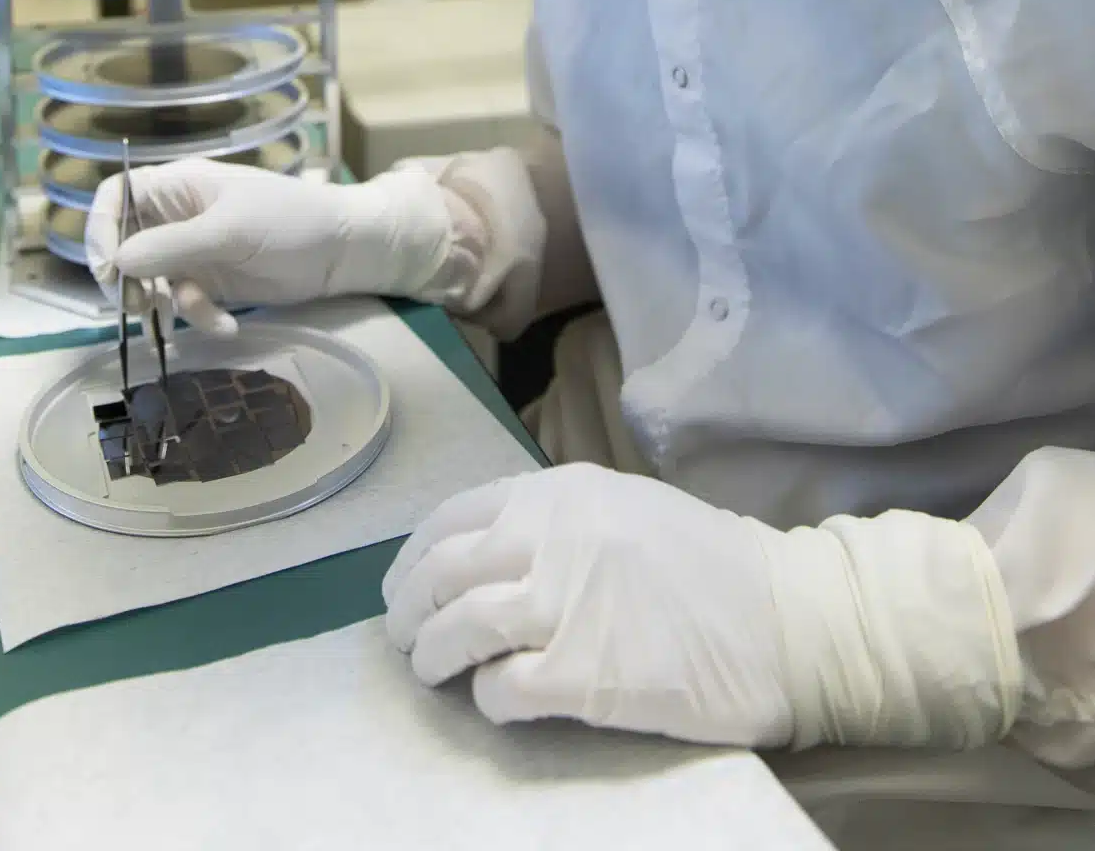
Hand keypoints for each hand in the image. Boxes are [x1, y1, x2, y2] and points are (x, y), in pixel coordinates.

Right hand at [85, 156, 453, 335]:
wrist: (343, 250)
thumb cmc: (290, 219)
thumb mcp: (229, 229)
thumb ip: (172, 245)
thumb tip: (117, 262)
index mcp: (178, 186)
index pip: (116, 196)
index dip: (99, 228)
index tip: (106, 268)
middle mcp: (177, 216)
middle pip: (124, 244)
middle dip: (128, 279)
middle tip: (137, 305)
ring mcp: (193, 251)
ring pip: (151, 283)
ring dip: (166, 305)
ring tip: (193, 315)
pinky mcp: (212, 283)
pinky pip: (184, 304)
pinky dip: (200, 318)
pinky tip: (227, 325)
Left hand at [384, 464, 1022, 750]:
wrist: (787, 618)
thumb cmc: (710, 564)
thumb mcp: (622, 508)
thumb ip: (555, 522)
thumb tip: (486, 557)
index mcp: (556, 493)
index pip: (450, 520)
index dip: (414, 559)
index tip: (405, 587)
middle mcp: (548, 538)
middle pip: (440, 574)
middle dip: (409, 610)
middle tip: (406, 638)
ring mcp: (562, 606)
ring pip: (456, 630)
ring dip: (433, 657)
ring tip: (433, 674)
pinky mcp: (581, 675)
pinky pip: (501, 689)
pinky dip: (487, 698)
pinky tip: (500, 700)